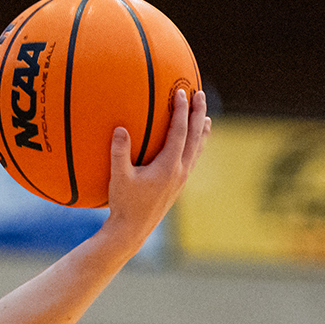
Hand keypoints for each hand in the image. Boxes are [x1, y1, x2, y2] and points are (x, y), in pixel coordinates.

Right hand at [105, 87, 209, 241]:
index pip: (180, 132)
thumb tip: (120, 128)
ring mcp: (181, 179)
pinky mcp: (178, 186)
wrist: (133, 231)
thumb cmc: (124, 204)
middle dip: (198, 114)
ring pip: (197, 149)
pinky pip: (192, 160)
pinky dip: (196, 146)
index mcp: (168, 166)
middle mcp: (180, 171)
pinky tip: (192, 145)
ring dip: (202, 131)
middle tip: (200, 94)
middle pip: (195, 137)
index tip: (182, 92)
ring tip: (205, 117)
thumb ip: (119, 153)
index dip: (182, 111)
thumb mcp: (118, 178)